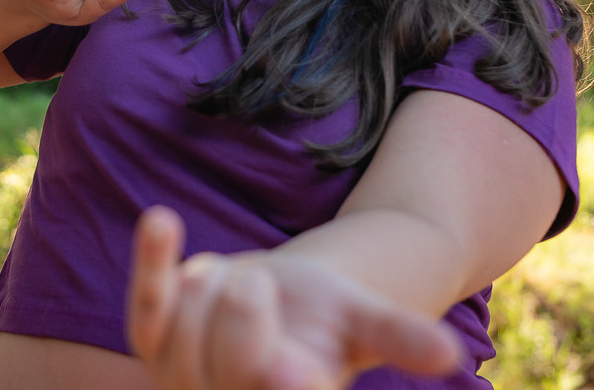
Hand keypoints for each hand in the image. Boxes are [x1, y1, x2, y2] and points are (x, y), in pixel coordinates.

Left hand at [127, 207, 463, 389]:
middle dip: (248, 306)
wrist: (272, 303)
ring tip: (237, 283)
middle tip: (259, 285)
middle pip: (231, 355)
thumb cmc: (325, 314)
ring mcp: (184, 374)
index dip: (283, 383)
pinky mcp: (154, 337)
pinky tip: (161, 221)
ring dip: (213, 285)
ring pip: (185, 327)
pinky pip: (145, 302)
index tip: (283, 367)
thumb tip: (448, 355)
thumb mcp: (363, 319)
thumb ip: (396, 336)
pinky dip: (152, 262)